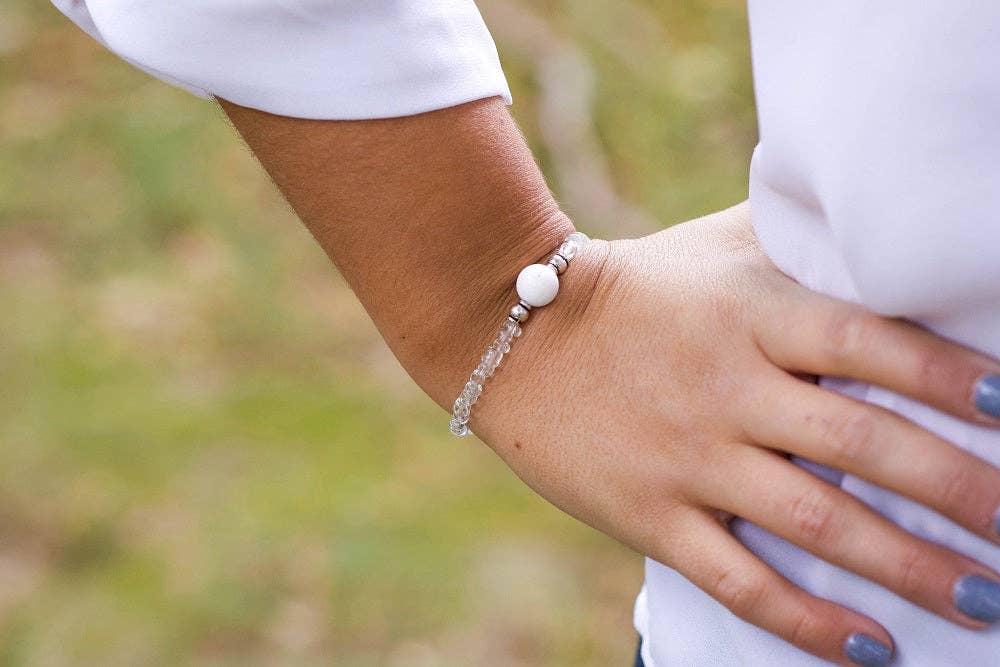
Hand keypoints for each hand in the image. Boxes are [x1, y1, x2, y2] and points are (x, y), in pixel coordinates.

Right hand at [471, 202, 999, 665]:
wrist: (515, 332)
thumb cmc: (637, 286)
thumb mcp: (717, 244)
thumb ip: (801, 238)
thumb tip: (885, 226)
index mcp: (752, 312)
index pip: (871, 344)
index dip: (952, 378)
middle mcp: (727, 386)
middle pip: (862, 444)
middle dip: (960, 491)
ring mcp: (686, 456)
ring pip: (814, 522)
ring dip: (908, 568)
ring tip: (984, 600)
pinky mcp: (648, 512)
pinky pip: (737, 578)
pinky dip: (806, 620)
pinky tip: (872, 649)